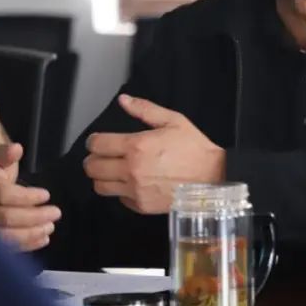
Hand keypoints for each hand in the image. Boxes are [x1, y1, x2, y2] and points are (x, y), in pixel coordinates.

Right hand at [0, 143, 60, 251]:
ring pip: (3, 237)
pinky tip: (42, 239)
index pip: (3, 195)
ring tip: (50, 227)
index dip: (27, 197)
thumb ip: (6, 153)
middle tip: (56, 213)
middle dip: (33, 217)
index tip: (47, 195)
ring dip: (30, 234)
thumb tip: (16, 149)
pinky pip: (4, 247)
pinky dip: (25, 245)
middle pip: (4, 218)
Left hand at [83, 94, 225, 214]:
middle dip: (94, 159)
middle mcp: (131, 169)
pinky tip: (133, 183)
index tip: (98, 141)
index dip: (94, 141)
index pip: (97, 144)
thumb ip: (145, 109)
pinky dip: (121, 192)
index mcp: (137, 146)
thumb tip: (123, 100)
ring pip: (100, 186)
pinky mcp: (141, 206)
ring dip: (103, 177)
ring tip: (114, 171)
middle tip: (103, 156)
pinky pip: (119, 199)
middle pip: (92, 168)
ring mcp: (135, 190)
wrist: (213, 177)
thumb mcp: (173, 121)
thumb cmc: (194, 148)